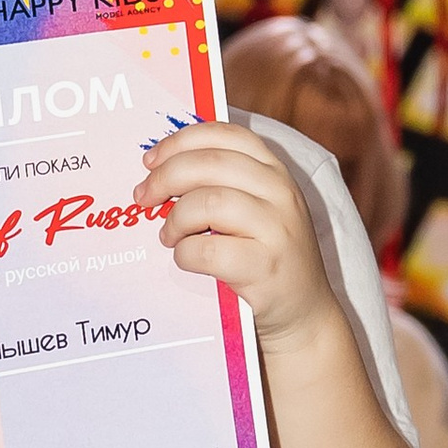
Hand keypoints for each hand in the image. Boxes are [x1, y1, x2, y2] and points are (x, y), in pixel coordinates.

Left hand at [137, 125, 335, 347]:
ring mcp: (277, 229)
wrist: (304, 312)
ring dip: (175, 219)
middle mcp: (280, 192)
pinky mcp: (265, 267)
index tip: (150, 160)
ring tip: (168, 235)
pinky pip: (208, 250)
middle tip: (143, 197)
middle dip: (165, 177)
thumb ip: (223, 184)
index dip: (181, 142)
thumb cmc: (266, 257)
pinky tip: (186, 259)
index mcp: (274, 171)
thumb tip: (159, 169)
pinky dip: (185, 254)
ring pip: (208, 203)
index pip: (225, 135)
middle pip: (210, 164)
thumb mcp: (257, 209)